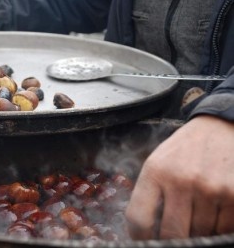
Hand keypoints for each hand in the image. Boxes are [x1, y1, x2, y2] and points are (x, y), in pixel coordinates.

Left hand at [126, 115, 233, 238]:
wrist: (220, 127)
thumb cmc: (184, 150)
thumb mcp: (158, 163)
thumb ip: (150, 193)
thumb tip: (144, 231)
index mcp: (156, 171)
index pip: (139, 218)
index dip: (140, 237)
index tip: (144, 240)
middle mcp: (181, 179)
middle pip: (172, 234)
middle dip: (172, 240)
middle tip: (174, 234)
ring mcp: (210, 188)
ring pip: (201, 234)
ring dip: (199, 231)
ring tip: (198, 212)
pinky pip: (225, 229)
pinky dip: (219, 228)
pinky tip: (215, 211)